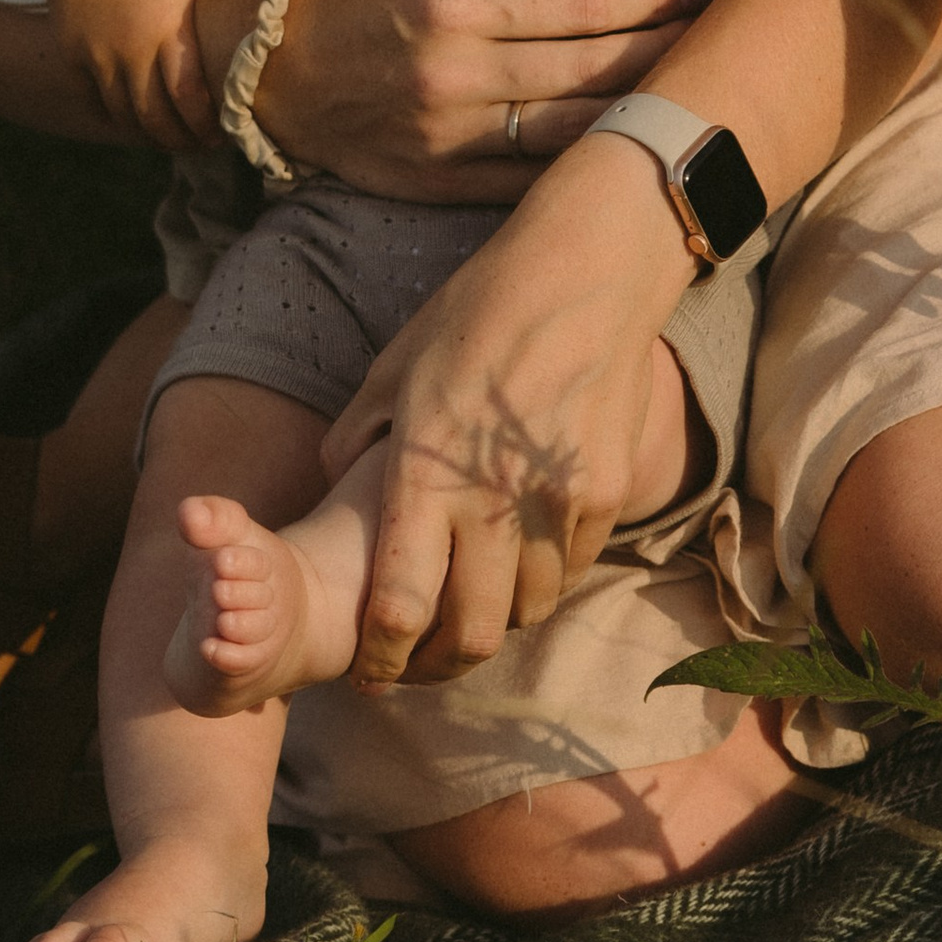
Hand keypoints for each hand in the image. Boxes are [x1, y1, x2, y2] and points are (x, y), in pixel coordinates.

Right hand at [39, 0, 234, 150]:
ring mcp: (99, 58)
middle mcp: (132, 51)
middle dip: (181, 140)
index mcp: (167, 28)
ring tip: (172, 137)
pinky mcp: (75, 58)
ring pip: (126, 115)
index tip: (222, 134)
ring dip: (151, 133)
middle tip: (201, 145)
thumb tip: (260, 0)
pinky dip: (118, 115)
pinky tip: (136, 117)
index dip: (206, 124)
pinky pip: (98, 101)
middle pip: (156, 118)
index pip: (189, 96)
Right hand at [252, 0, 695, 201]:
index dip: (651, 2)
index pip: (581, 6)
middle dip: (663, 55)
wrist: (280, 76)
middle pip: (588, 71)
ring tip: (694, 98)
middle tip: (721, 45)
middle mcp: (456, 71)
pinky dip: (585, 167)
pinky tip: (632, 151)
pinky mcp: (443, 183)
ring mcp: (450, 136)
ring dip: (641, 115)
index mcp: (457, 3)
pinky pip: (532, 182)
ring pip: (571, 132)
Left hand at [318, 132, 691, 679]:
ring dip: (495, 623)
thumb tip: (337, 482)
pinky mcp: (604, 495)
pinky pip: (570, 571)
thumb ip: (359, 435)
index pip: (399, 604)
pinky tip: (523, 560)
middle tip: (423, 663)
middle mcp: (491, 500)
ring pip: (525, 612)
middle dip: (439, 665)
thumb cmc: (479, 310)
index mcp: (424, 470)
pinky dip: (542, 582)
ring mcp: (556, 503)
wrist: (587, 273)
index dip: (382, 655)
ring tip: (475, 609)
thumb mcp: (397, 364)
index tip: (372, 669)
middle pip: (469, 635)